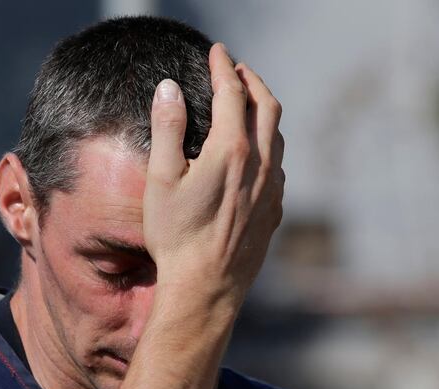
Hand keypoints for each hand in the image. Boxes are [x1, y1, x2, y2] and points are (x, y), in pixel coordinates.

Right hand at [143, 43, 284, 309]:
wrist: (205, 286)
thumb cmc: (176, 236)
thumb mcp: (161, 179)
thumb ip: (167, 129)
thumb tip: (169, 87)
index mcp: (230, 150)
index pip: (232, 92)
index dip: (223, 67)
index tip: (217, 51)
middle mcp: (259, 164)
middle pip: (267, 106)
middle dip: (252, 82)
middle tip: (237, 71)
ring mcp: (271, 188)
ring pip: (277, 136)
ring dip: (264, 112)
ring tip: (248, 106)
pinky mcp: (274, 210)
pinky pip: (278, 166)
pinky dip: (268, 146)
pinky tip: (254, 154)